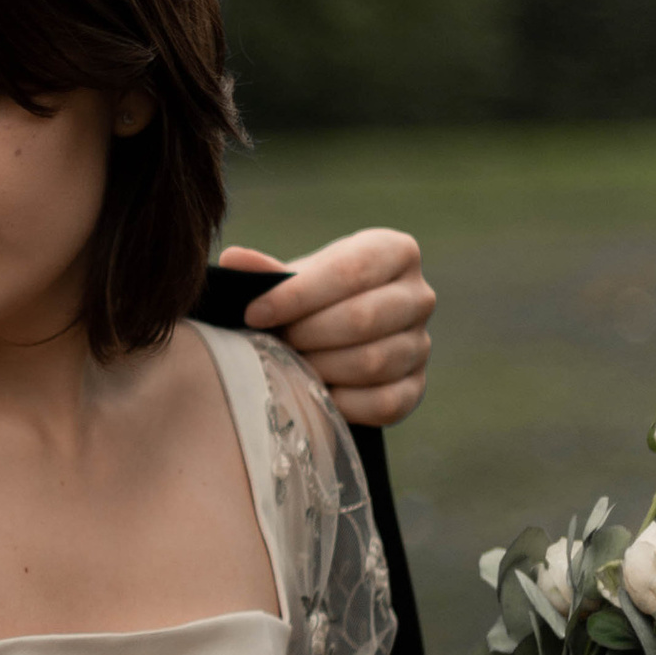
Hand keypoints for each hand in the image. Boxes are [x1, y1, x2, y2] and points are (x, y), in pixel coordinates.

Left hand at [223, 228, 434, 425]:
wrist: (337, 334)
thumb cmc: (313, 297)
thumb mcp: (294, 277)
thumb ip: (266, 272)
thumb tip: (233, 259)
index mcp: (395, 252)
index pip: (351, 270)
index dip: (298, 295)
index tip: (254, 314)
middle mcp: (419, 296)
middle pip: (363, 318)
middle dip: (307, 334)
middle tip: (276, 341)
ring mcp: (421, 344)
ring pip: (373, 362)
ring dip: (321, 367)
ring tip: (292, 363)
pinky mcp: (415, 387)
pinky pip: (384, 402)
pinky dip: (343, 403)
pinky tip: (315, 391)